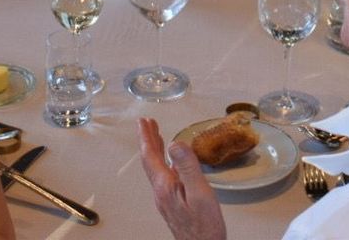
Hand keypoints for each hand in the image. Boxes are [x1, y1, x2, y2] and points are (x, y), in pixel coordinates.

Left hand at [138, 118, 226, 239]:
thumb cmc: (205, 226)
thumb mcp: (200, 193)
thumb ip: (188, 167)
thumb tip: (175, 144)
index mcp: (165, 186)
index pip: (151, 156)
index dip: (146, 137)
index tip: (143, 121)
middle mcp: (161, 192)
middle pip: (150, 161)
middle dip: (148, 140)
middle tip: (147, 123)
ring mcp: (165, 199)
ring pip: (155, 169)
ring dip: (154, 150)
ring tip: (155, 136)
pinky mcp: (171, 204)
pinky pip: (162, 177)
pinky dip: (162, 162)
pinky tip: (169, 162)